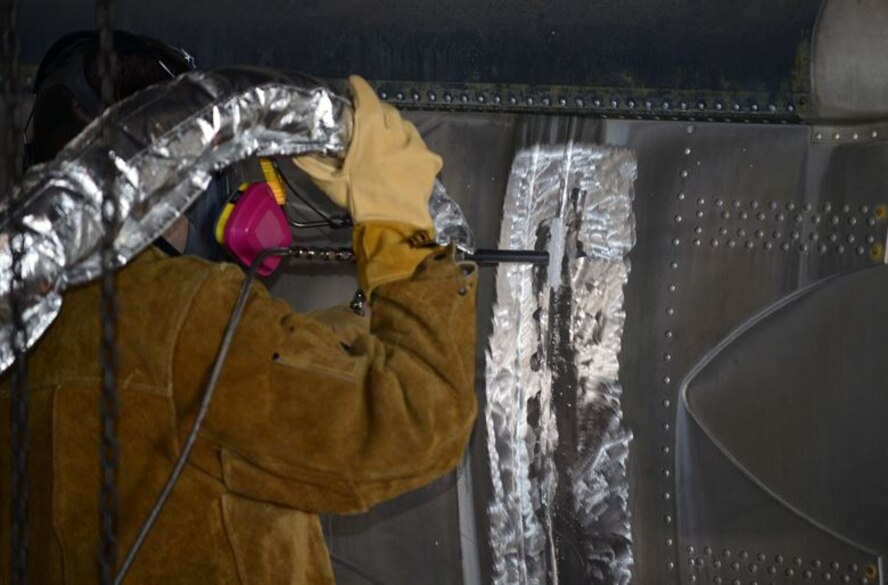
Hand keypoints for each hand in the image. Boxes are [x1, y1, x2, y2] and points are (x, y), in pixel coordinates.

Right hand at [293, 75, 441, 229]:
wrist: (393, 224)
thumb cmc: (360, 200)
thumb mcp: (329, 182)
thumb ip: (310, 163)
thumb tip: (292, 149)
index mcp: (371, 133)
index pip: (367, 98)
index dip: (360, 87)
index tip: (354, 83)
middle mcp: (396, 133)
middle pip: (388, 111)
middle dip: (378, 109)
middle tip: (370, 118)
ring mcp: (417, 146)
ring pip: (407, 127)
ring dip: (397, 128)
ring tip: (390, 139)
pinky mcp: (431, 161)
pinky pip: (422, 147)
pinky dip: (413, 149)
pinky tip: (407, 159)